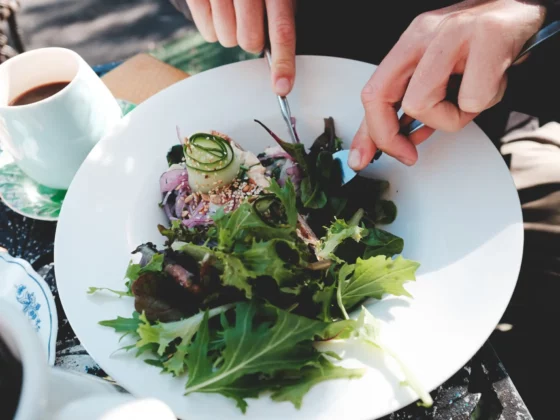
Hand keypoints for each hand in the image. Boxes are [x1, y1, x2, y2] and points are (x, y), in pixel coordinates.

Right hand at [186, 0, 296, 94]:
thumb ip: (281, 16)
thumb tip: (281, 62)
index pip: (282, 29)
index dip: (283, 61)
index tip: (282, 87)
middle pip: (250, 41)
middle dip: (251, 39)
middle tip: (250, 21)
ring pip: (226, 40)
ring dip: (231, 33)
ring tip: (232, 10)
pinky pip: (207, 32)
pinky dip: (214, 28)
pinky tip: (218, 8)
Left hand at [348, 0, 545, 168]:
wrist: (522, 9)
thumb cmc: (482, 45)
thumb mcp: (439, 72)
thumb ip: (413, 104)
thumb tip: (397, 140)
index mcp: (410, 42)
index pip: (372, 92)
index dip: (367, 133)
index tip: (364, 158)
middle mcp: (425, 33)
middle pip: (381, 97)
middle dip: (389, 137)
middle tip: (408, 153)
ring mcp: (454, 33)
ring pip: (422, 103)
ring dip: (449, 118)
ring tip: (469, 100)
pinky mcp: (487, 37)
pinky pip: (472, 99)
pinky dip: (484, 103)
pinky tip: (492, 84)